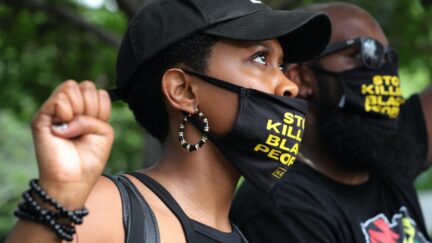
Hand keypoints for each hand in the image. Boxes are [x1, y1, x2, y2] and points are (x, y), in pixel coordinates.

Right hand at [31, 80, 113, 208]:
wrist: (75, 180)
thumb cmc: (90, 159)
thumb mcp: (105, 132)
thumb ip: (98, 112)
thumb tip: (72, 110)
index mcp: (83, 111)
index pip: (95, 90)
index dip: (101, 106)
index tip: (98, 123)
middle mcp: (68, 108)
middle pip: (85, 85)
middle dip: (92, 106)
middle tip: (86, 126)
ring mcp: (54, 112)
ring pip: (70, 87)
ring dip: (80, 108)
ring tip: (75, 128)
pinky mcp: (42, 119)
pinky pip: (59, 100)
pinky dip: (68, 113)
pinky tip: (65, 129)